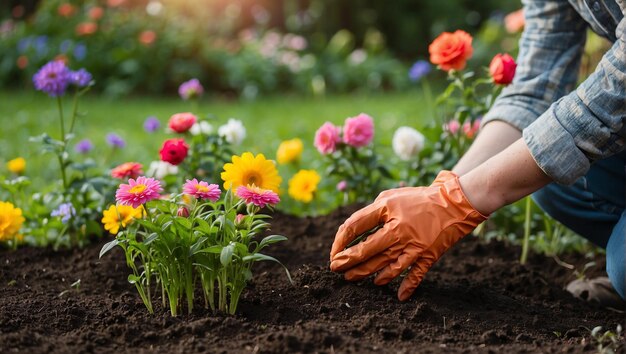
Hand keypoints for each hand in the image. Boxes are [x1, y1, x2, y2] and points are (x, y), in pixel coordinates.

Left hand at [329, 171, 486, 300]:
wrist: (455, 202)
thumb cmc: (418, 199)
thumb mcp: (390, 198)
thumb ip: (372, 213)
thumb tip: (352, 231)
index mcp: (386, 210)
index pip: (354, 226)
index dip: (339, 241)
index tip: (334, 251)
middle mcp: (398, 229)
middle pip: (367, 250)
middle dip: (348, 262)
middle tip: (336, 269)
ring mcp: (414, 245)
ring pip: (386, 266)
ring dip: (367, 274)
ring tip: (353, 279)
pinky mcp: (428, 255)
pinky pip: (415, 275)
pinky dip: (406, 286)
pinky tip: (397, 295)